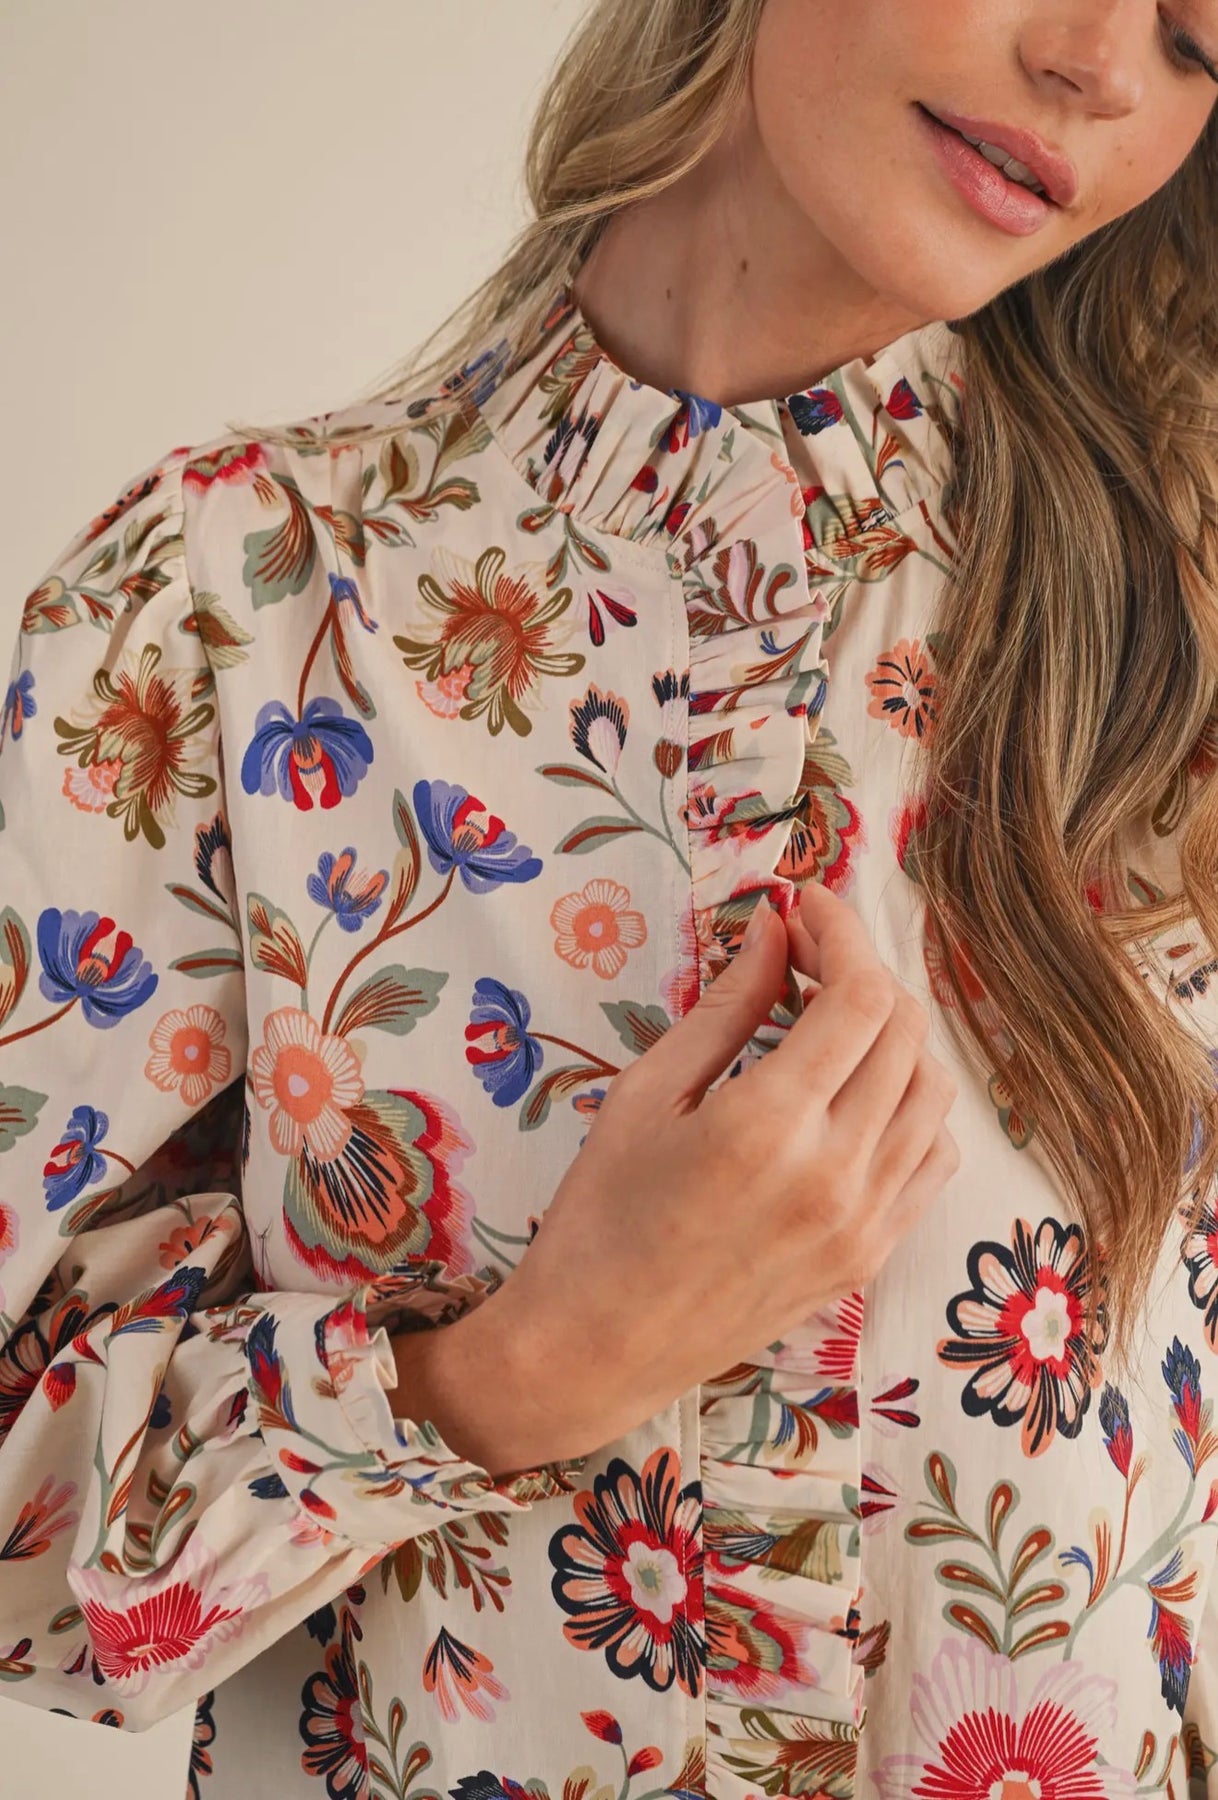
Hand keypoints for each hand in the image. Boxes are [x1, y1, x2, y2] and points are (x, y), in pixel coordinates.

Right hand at [459, 881, 959, 1464]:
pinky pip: (931, 1160)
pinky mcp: (868, 1258)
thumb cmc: (598, 1217)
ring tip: (829, 1020)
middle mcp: (836, 1174)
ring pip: (933, 1093)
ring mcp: (864, 1224)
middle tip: (803, 954)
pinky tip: (855, 1094)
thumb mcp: (645, 1096)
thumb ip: (725, 1006)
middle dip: (863, 970)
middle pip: (906, 1032)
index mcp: (769, 1125)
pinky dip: (911, 1105)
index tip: (804, 905)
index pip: (860, 996)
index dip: (842, 932)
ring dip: (894, 1035)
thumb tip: (773, 927)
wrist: (593, 1351)